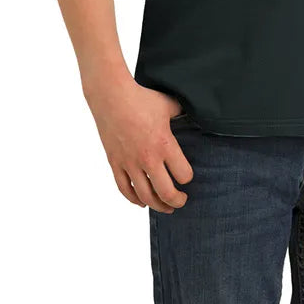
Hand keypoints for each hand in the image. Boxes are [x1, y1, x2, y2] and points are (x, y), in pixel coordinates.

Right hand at [87, 80, 193, 212]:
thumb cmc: (141, 98)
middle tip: (181, 201)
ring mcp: (130, 162)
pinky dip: (134, 199)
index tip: (187, 176)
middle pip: (166, 193)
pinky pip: (125, 189)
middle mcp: (148, 157)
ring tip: (164, 207)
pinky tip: (141, 202)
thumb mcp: (168, 104)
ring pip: (145, 196)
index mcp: (164, 143)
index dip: (188, 178)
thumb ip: (181, 113)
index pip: (183, 175)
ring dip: (157, 206)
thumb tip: (192, 114)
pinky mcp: (115, 163)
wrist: (111, 96)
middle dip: (177, 201)